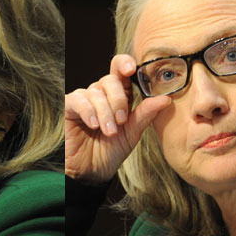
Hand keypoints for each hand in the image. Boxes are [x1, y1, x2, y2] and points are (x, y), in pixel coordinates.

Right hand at [64, 54, 170, 183]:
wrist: (92, 171)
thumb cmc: (112, 151)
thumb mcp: (133, 132)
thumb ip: (146, 113)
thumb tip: (166, 98)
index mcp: (120, 95)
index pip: (122, 70)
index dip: (126, 64)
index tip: (132, 69)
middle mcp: (102, 93)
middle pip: (111, 80)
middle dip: (119, 100)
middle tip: (122, 121)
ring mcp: (85, 99)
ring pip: (96, 92)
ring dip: (106, 113)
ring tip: (109, 132)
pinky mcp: (70, 107)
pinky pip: (79, 100)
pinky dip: (89, 112)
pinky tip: (94, 126)